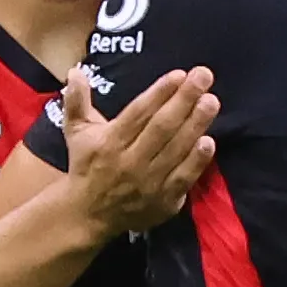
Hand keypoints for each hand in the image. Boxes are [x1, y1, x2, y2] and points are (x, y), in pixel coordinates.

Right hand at [58, 64, 218, 236]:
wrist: (88, 215)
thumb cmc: (87, 166)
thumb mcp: (76, 133)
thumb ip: (76, 101)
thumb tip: (75, 70)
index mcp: (109, 143)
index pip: (138, 113)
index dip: (160, 93)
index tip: (179, 74)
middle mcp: (129, 162)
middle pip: (161, 127)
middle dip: (184, 100)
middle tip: (204, 76)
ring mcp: (148, 184)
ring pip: (176, 150)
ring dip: (196, 124)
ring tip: (211, 101)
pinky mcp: (163, 202)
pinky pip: (184, 178)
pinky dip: (197, 161)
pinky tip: (209, 141)